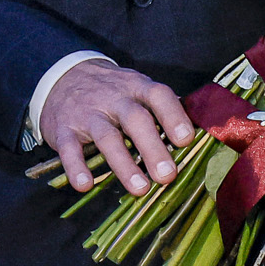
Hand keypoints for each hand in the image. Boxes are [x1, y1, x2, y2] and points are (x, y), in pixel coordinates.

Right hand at [40, 58, 192, 195]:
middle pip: (135, 119)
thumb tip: (203, 132)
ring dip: (123, 163)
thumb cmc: (112, 92)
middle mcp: (113, 98)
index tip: (186, 141)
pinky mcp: (63, 128)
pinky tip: (85, 185)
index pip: (158, 95)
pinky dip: (76, 167)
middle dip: (152, 147)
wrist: (61, 76)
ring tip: (140, 188)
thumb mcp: (136, 89)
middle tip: (167, 176)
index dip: (173, 116)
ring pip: (106, 136)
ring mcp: (87, 113)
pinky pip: (69, 148)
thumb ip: (163, 108)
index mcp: (136, 87)